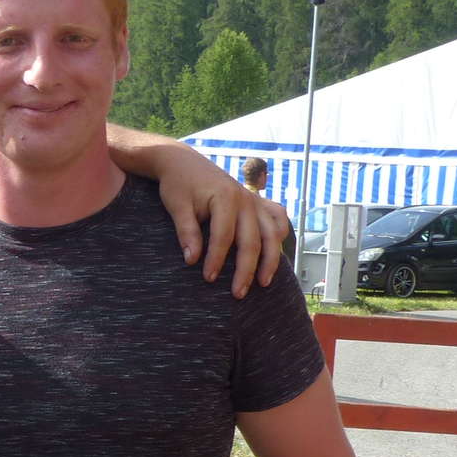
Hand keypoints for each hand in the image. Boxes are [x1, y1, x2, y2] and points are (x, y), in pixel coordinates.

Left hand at [154, 156, 283, 296]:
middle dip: (246, 270)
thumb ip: (186, 232)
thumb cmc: (178, 184)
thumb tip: (191, 260)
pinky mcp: (256, 201)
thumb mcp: (176, 206)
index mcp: (225, 197)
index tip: (208, 279)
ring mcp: (254, 200)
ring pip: (272, 234)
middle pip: (252, 240)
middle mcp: (245, 199)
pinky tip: (277, 253)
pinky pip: (278, 219)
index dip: (216, 260)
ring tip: (264, 283)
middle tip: (238, 294)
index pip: (224, 236)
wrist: (183, 162)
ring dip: (271, 260)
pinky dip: (280, 235)